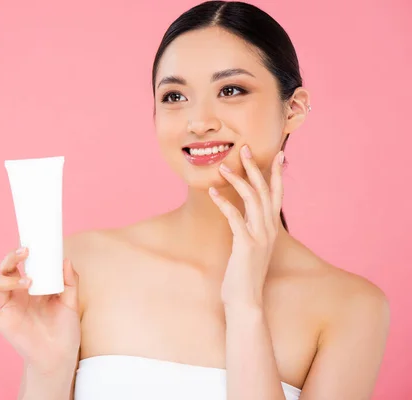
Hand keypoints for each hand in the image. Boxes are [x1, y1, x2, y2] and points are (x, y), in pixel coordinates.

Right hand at [0, 247, 80, 374]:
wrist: (59, 356)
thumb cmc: (65, 329)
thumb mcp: (71, 303)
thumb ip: (70, 282)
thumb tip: (66, 261)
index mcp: (32, 286)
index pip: (20, 263)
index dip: (20, 253)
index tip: (30, 246)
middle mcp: (17, 294)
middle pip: (4, 269)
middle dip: (10, 258)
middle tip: (25, 254)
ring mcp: (8, 307)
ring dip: (6, 279)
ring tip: (26, 283)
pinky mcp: (2, 323)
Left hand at [208, 145, 283, 308]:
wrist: (246, 301)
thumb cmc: (244, 274)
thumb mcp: (250, 246)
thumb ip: (250, 228)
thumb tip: (242, 213)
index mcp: (271, 228)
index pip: (277, 194)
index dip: (277, 173)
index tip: (278, 153)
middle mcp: (269, 229)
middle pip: (265, 191)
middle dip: (255, 168)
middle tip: (245, 148)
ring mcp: (260, 237)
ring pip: (252, 200)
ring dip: (236, 181)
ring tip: (222, 167)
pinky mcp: (246, 245)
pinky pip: (235, 218)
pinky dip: (223, 203)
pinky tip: (212, 192)